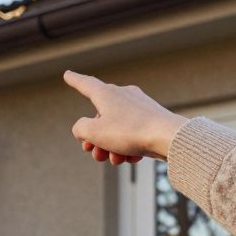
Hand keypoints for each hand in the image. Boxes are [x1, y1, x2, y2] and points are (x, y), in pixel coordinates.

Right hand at [64, 70, 188, 162]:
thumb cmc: (130, 132)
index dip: (74, 80)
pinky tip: (132, 158)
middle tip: (94, 153)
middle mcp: (123, 95)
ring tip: (115, 161)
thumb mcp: (93, 132)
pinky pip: (133, 133)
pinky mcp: (152, 118)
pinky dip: (128, 147)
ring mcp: (139, 106)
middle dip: (95, 138)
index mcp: (106, 93)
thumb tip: (83, 128)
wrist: (168, 137)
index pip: (86, 84)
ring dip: (111, 146)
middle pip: (101, 116)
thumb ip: (80, 128)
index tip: (67, 74)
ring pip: (117, 128)